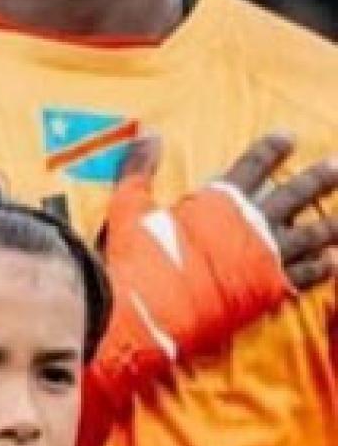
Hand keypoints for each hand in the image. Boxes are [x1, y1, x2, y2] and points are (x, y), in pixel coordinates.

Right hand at [98, 132, 325, 370]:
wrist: (150, 313)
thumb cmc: (138, 259)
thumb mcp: (129, 206)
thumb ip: (139, 168)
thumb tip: (149, 133)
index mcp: (220, 202)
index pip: (252, 166)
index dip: (271, 150)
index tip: (290, 136)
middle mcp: (251, 227)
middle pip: (293, 197)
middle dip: (316, 180)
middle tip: (337, 167)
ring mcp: (265, 261)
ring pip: (310, 237)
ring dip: (329, 225)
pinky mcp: (269, 293)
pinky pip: (305, 277)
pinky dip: (321, 268)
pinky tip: (331, 263)